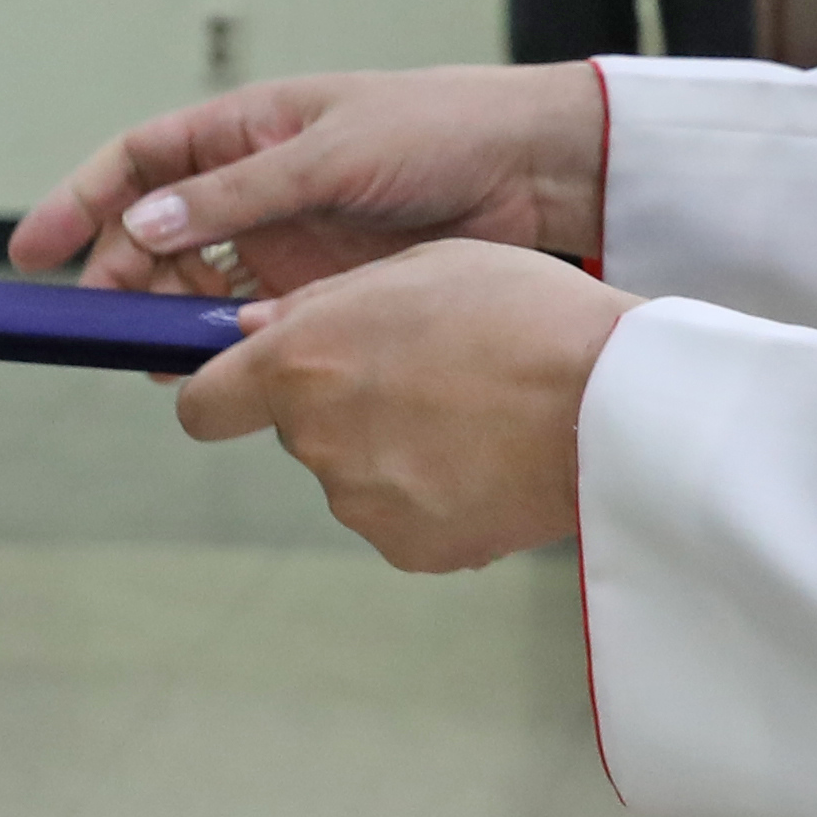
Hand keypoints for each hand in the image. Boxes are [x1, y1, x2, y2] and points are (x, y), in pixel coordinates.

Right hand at [11, 64, 604, 297]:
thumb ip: (237, 195)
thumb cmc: (435, 129)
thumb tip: (144, 225)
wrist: (529, 169)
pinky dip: (225, 339)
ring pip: (198, 281)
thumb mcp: (329, 153)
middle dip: (122, 274)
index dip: (82, 200)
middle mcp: (255, 182)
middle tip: (104, 320)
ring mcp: (286, 235)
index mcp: (247, 126)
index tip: (36, 247)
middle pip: (157, 230)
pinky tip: (213, 364)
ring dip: (169, 315)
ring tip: (154, 354)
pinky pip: (251, 315)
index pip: (140, 161)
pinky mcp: (321, 282)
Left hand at [172, 244, 625, 571]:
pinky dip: (430, 496)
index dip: (224, 395)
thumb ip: (323, 301)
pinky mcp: (411, 549)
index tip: (250, 389)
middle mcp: (316, 440)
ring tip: (473, 416)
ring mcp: (362, 503)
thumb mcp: (418, 267)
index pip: (204, 406)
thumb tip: (257, 328)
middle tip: (424, 377)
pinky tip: (487, 462)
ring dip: (389, 450)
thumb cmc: (524, 314)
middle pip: (297, 431)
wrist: (613, 404)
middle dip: (339, 407)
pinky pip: (399, 518)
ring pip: (352, 473)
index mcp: (302, 363)